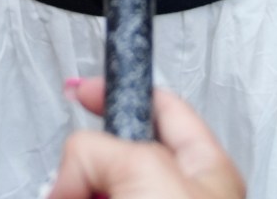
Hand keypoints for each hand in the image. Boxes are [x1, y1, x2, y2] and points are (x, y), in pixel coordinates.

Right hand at [46, 79, 243, 198]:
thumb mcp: (145, 172)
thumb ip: (100, 149)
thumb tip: (71, 169)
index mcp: (206, 169)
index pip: (161, 104)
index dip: (118, 89)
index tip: (82, 87)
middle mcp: (178, 196)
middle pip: (118, 152)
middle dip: (86, 160)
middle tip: (72, 176)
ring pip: (98, 186)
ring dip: (74, 189)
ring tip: (70, 196)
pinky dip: (71, 198)